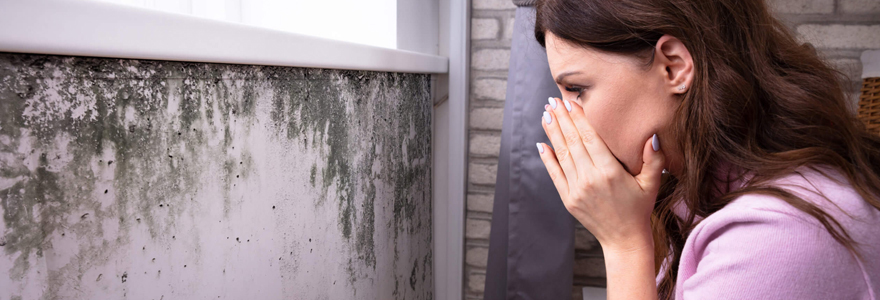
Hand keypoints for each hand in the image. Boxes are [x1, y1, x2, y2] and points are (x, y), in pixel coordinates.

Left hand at [537, 97, 665, 252]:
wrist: (624, 240)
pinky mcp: (568, 199)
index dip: (578, 118)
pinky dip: (547, 158)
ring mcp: (577, 190)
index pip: (590, 138)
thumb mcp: (652, 183)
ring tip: (546, 114)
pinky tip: (541, 143)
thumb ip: (653, 159)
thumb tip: (651, 135)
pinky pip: (554, 174)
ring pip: (562, 155)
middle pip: (572, 142)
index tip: (570, 102)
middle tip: (552, 101)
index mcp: (610, 172)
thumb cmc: (639, 208)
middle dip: (562, 119)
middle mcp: (591, 179)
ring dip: (552, 133)